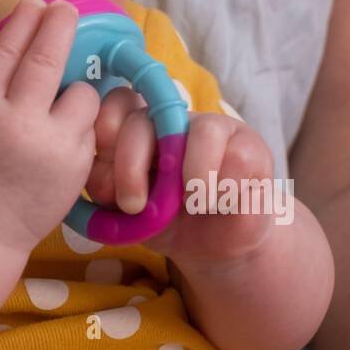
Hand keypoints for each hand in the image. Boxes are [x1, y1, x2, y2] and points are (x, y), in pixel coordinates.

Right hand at [0, 0, 101, 254]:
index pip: (6, 48)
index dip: (24, 20)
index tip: (35, 3)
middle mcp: (14, 120)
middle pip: (47, 57)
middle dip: (61, 24)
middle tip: (68, 9)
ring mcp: (49, 144)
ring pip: (80, 93)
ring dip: (76, 85)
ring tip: (65, 91)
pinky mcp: (74, 166)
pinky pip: (89, 128)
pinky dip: (80, 123)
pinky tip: (67, 127)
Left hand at [85, 92, 273, 264]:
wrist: (214, 245)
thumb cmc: (164, 221)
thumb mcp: (126, 212)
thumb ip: (108, 190)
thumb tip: (101, 181)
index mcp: (133, 129)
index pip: (115, 104)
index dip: (105, 128)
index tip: (103, 165)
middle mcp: (169, 119)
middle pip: (143, 119)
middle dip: (131, 165)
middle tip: (133, 205)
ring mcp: (209, 126)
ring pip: (201, 131)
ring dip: (191, 179)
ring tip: (193, 205)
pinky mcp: (248, 144)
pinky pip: (236, 158)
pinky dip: (223, 190)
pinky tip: (219, 204)